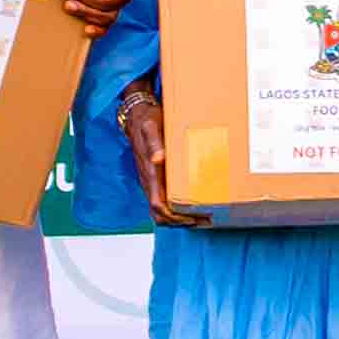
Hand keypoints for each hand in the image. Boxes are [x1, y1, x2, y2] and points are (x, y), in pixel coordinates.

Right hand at [118, 84, 209, 229]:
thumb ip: (155, 142)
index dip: (173, 216)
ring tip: (198, 218)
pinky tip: (188, 206)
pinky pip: (161, 200)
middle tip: (201, 220)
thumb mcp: (151, 126)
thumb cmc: (147, 120)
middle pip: (159, 213)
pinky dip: (173, 209)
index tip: (191, 218)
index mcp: (149, 172)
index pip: (157, 204)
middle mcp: (148, 180)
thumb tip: (158, 158)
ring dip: (176, 218)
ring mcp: (150, 181)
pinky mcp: (154, 178)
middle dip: (179, 221)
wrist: (136, 117)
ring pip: (159, 210)